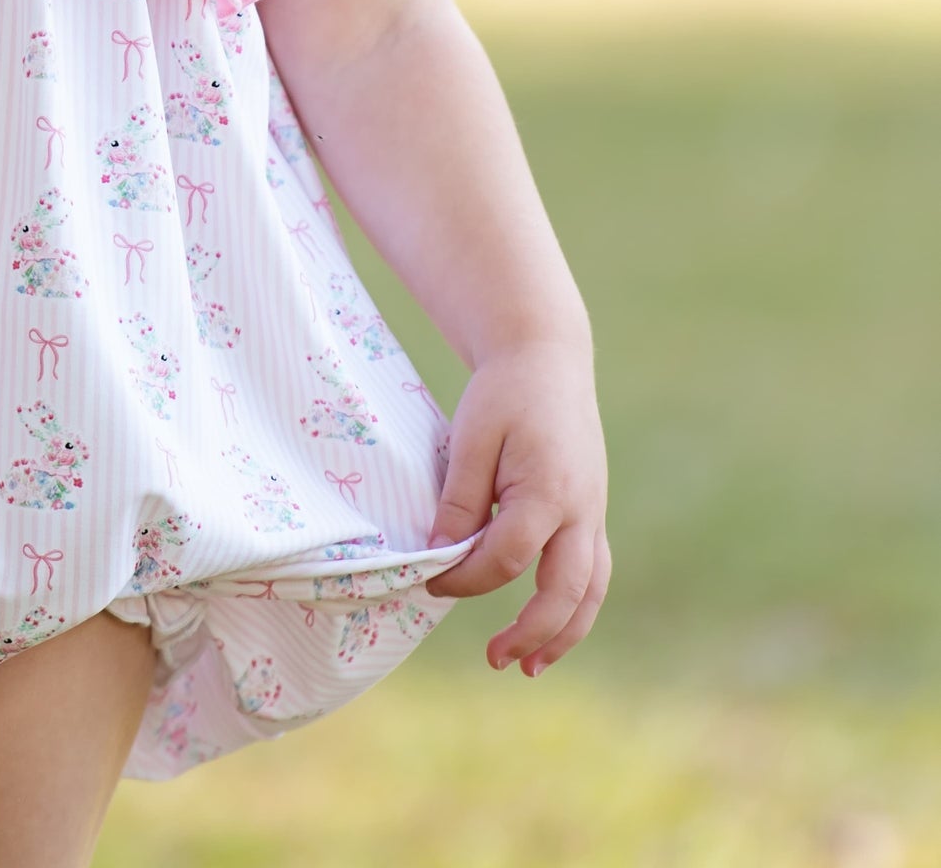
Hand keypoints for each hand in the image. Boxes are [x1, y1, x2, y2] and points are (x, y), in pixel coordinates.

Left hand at [424, 336, 611, 675]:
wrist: (547, 357)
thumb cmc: (503, 393)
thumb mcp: (471, 437)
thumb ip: (460, 499)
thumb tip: (440, 554)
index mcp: (548, 491)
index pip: (505, 558)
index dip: (465, 578)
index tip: (430, 579)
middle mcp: (582, 510)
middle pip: (565, 592)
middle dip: (531, 633)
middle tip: (494, 660)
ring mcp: (593, 513)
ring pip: (591, 591)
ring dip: (564, 634)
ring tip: (528, 666)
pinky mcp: (592, 512)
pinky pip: (594, 572)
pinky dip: (576, 606)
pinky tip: (550, 626)